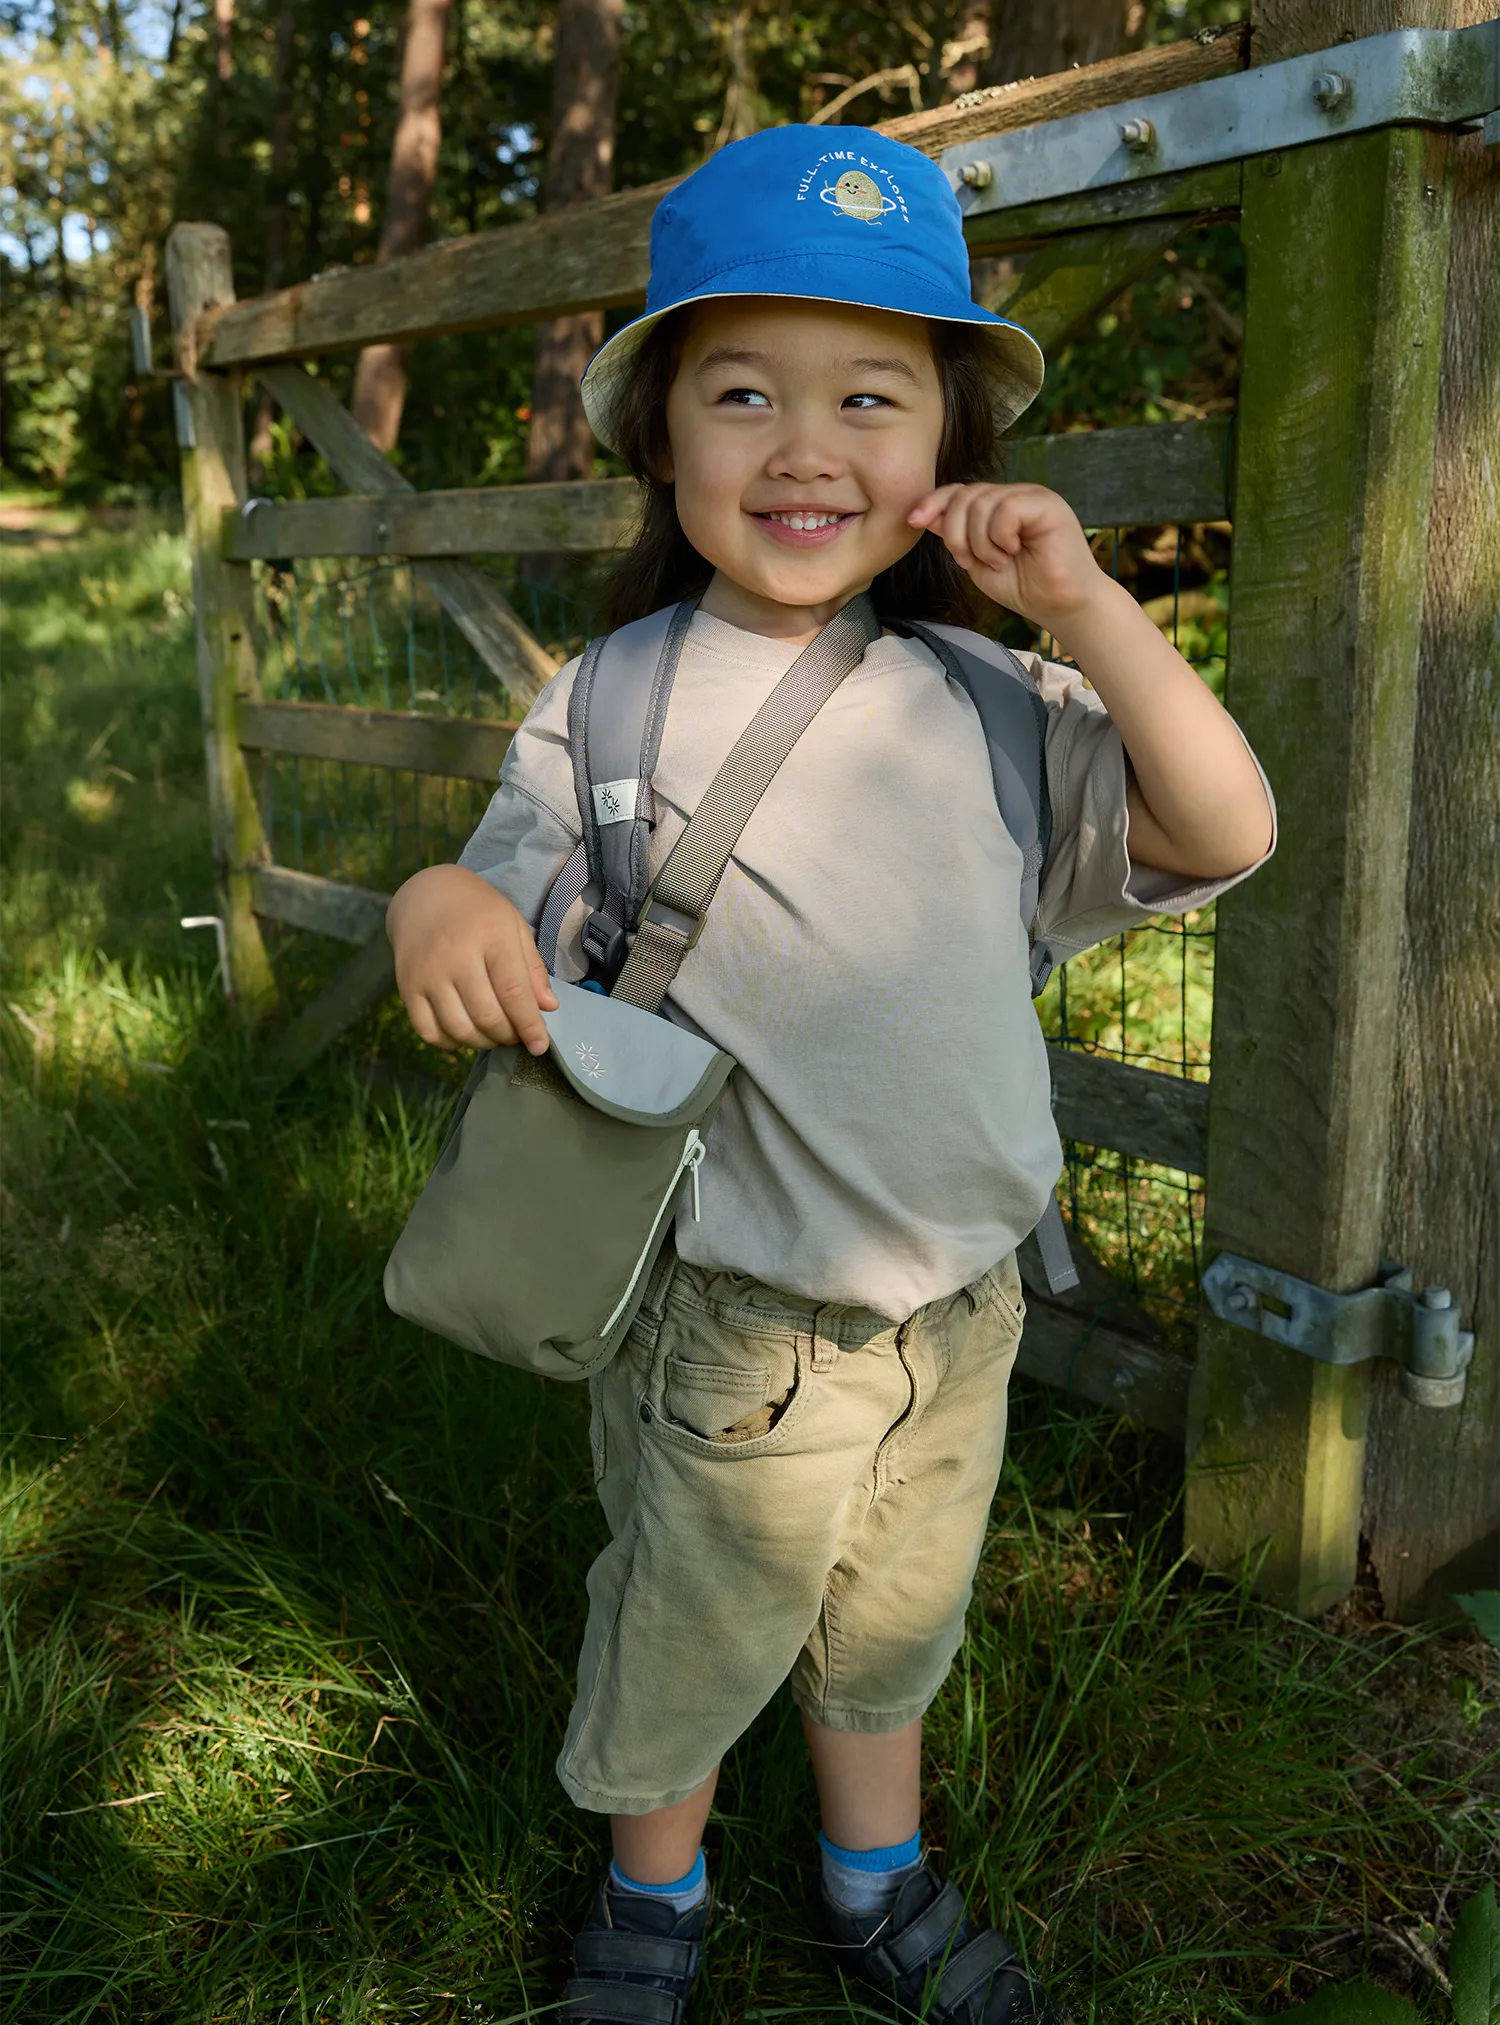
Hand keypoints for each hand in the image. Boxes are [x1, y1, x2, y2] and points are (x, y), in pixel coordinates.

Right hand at [386, 863, 556, 1052]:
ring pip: (459, 1029)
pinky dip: (451, 1043)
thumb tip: (548, 1008)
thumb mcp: (513, 927)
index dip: (529, 1026)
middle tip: (516, 1035)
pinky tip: (464, 1032)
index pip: (514, 992)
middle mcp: (456, 955)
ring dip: (482, 1042)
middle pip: (487, 1016)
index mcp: (491, 936)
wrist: (425, 895)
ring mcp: (427, 973)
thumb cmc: (478, 912)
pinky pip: (429, 1031)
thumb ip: (532, 968)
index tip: (539, 1046)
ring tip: (494, 1034)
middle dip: (508, 1036)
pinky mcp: (407, 987)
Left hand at [908, 482, 1104, 634]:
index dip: (934, 502)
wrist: (1059, 606)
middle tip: (971, 560)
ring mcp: (1032, 496)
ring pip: (982, 503)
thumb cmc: (1023, 587)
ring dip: (980, 542)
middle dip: (956, 533)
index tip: (913, 521)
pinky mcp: (1047, 504)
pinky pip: (1006, 509)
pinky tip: (1012, 552)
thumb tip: (923, 514)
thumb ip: (954, 536)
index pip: (959, 491)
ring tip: (999, 561)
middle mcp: (1014, 495)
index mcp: (997, 506)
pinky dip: (999, 537)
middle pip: (965, 496)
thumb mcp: (976, 560)